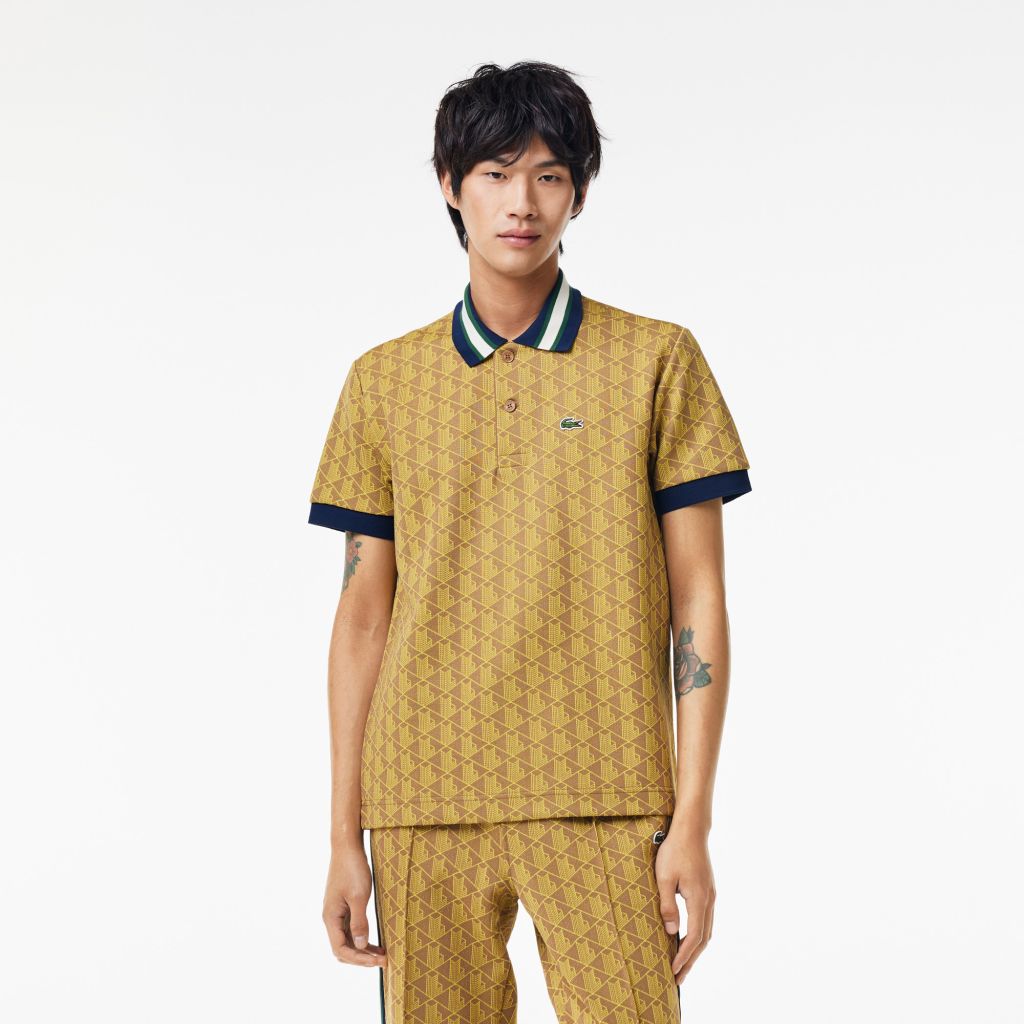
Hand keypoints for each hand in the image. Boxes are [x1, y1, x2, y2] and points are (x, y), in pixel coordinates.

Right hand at [323, 843, 387, 967]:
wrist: (347, 847)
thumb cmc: (352, 868)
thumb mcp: (359, 896)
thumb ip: (359, 922)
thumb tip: (361, 946)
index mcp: (330, 917)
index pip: (341, 949)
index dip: (359, 959)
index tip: (377, 961)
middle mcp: (331, 918)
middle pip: (343, 949)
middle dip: (361, 958)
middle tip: (383, 961)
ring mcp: (337, 912)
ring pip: (347, 940)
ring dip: (363, 950)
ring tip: (383, 955)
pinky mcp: (344, 906)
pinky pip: (351, 929)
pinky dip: (362, 938)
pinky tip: (376, 942)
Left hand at [655, 828, 715, 984]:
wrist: (691, 830)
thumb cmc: (674, 850)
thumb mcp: (664, 877)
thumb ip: (667, 905)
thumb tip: (671, 931)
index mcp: (699, 899)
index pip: (694, 937)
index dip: (684, 956)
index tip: (674, 971)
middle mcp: (709, 900)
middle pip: (703, 939)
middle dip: (691, 960)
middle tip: (678, 979)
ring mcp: (710, 895)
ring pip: (706, 931)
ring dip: (695, 950)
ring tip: (682, 965)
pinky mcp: (707, 891)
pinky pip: (705, 920)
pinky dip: (698, 936)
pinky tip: (687, 940)